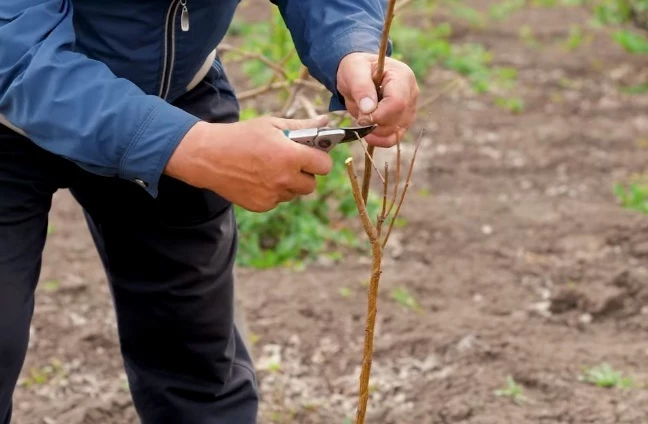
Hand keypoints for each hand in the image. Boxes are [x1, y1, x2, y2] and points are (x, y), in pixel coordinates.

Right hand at [165, 115, 332, 211]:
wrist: (208, 156)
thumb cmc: (241, 136)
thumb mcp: (272, 125)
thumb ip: (302, 126)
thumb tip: (325, 123)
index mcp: (291, 156)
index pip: (324, 165)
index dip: (320, 159)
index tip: (313, 154)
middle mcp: (284, 178)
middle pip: (312, 184)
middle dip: (305, 173)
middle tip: (290, 161)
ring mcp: (273, 195)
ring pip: (294, 193)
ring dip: (289, 183)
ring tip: (271, 168)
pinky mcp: (261, 205)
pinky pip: (278, 200)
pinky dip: (273, 192)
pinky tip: (259, 178)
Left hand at [336, 52, 418, 147]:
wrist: (358, 74)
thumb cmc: (356, 69)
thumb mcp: (353, 71)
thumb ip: (361, 88)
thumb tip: (369, 110)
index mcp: (402, 76)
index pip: (397, 103)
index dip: (378, 115)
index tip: (362, 117)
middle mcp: (411, 93)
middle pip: (398, 119)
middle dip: (376, 124)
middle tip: (360, 117)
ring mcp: (409, 108)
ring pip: (397, 131)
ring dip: (376, 132)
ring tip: (363, 120)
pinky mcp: (404, 121)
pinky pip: (396, 137)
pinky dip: (381, 140)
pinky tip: (369, 136)